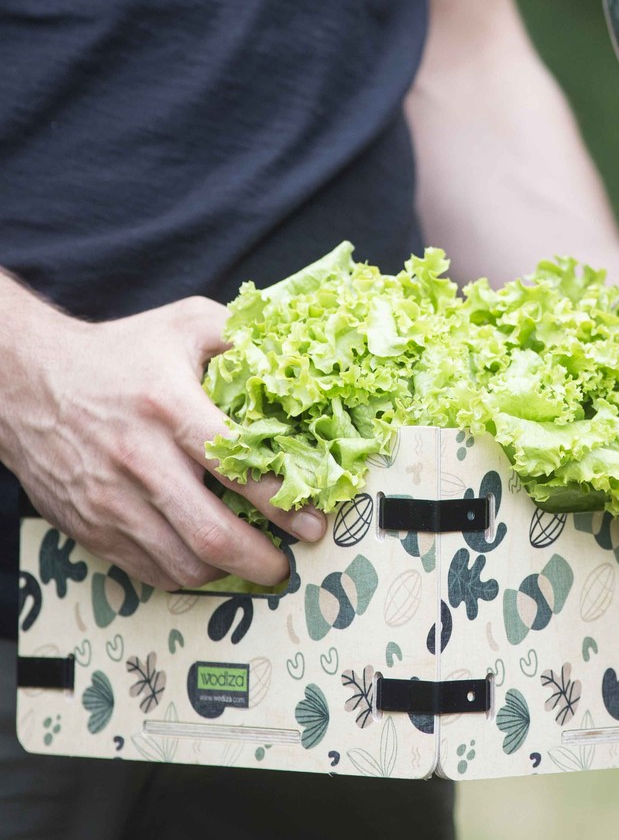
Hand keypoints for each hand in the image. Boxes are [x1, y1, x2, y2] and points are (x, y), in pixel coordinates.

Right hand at [3, 295, 326, 589]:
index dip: (281, 501)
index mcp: (168, 405)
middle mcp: (139, 458)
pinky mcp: (92, 526)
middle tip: (290, 561)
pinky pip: (148, 570)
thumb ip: (240, 334)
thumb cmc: (118, 351)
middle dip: (263, 557)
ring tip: (255, 562)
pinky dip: (186, 574)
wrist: (29, 382)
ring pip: (181, 562)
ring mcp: (112, 500)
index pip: (236, 465)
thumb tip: (293, 357)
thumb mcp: (183, 322)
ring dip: (228, 572)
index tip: (313, 518)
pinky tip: (208, 559)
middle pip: (211, 532)